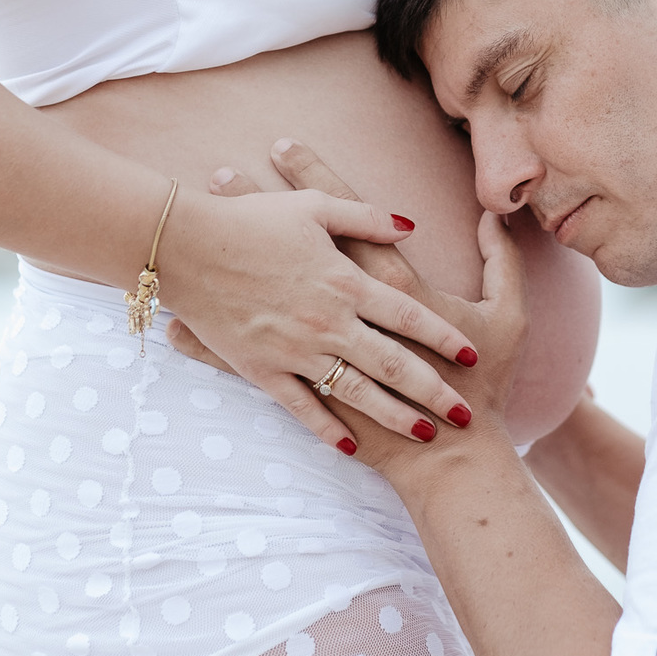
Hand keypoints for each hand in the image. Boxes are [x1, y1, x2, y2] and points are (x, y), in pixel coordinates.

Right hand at [157, 178, 480, 453]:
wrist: (185, 248)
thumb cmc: (250, 220)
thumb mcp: (314, 209)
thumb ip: (367, 217)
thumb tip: (411, 224)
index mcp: (344, 280)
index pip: (408, 315)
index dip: (444, 337)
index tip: (471, 356)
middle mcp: (327, 321)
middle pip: (393, 363)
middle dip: (433, 391)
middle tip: (464, 415)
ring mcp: (295, 350)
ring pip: (356, 392)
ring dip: (393, 416)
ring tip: (425, 435)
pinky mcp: (263, 369)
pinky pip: (300, 406)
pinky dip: (325, 427)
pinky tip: (348, 446)